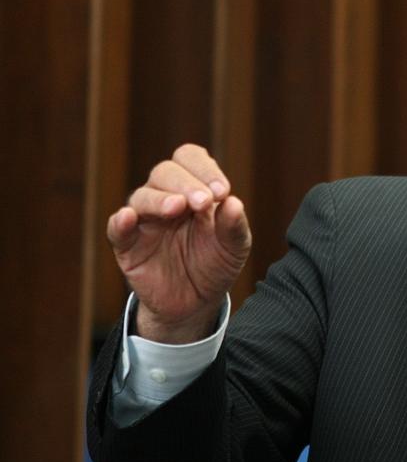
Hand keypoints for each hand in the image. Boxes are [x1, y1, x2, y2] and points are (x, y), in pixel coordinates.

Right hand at [107, 144, 250, 342]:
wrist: (197, 302)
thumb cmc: (216, 263)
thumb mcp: (234, 246)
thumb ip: (234, 225)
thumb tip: (234, 202)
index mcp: (194, 188)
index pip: (191, 159)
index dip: (205, 169)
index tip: (223, 191)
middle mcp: (166, 196)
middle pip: (165, 171)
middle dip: (186, 183)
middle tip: (204, 202)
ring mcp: (145, 220)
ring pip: (142, 196)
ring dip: (160, 198)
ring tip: (177, 207)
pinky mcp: (127, 245)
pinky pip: (116, 228)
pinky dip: (120, 221)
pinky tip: (128, 218)